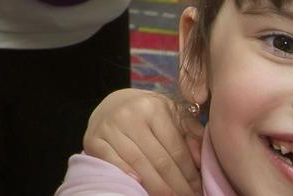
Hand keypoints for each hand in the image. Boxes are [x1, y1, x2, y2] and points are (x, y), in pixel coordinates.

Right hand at [83, 88, 202, 195]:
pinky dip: (127, 175)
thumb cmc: (148, 114)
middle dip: (177, 186)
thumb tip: (199, 159)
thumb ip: (190, 132)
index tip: (198, 191)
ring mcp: (109, 126)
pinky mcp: (93, 138)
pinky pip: (113, 162)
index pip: (176, 149)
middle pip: (159, 160)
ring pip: (139, 164)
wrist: (112, 104)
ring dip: (158, 188)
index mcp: (153, 107)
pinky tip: (140, 187)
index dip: (189, 174)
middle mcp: (130, 114)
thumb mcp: (172, 114)